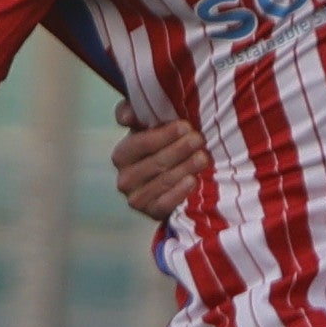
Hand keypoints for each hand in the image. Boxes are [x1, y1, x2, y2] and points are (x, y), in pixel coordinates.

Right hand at [108, 100, 204, 221]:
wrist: (171, 183)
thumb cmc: (161, 148)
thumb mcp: (148, 127)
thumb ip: (135, 113)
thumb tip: (128, 117)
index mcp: (122, 154)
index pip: (140, 143)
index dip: (163, 135)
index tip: (186, 126)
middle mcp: (125, 178)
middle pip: (155, 162)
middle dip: (179, 149)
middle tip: (199, 139)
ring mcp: (136, 198)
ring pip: (162, 181)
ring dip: (185, 168)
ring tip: (203, 158)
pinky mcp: (151, 214)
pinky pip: (164, 204)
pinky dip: (179, 192)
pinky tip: (193, 181)